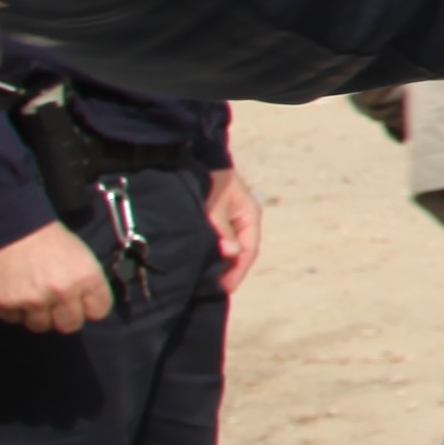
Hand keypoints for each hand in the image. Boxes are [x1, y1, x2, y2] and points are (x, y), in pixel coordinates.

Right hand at [0, 220, 114, 335]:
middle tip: (54, 303)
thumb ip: (88, 282)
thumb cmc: (48, 238)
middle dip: (63, 316)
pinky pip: (13, 319)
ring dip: (36, 314)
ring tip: (31, 295)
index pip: (99, 312)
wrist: (9, 225)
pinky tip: (13, 291)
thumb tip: (89, 305)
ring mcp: (32, 301)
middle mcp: (61, 293)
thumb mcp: (81, 255)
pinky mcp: (5, 303)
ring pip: (40, 326)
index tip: (82, 302)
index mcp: (86, 278)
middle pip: (69, 325)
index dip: (90, 307)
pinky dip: (13, 309)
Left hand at [205, 167, 263, 292]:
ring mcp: (230, 219)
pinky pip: (218, 240)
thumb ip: (221, 230)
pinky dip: (211, 252)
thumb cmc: (207, 180)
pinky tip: (200, 261)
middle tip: (211, 288)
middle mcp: (243, 219)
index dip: (237, 272)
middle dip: (228, 270)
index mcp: (250, 215)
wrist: (194, 156)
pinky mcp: (216, 218)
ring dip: (218, 262)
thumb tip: (231, 253)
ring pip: (228, 247)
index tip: (222, 288)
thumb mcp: (214, 206)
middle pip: (239, 252)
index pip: (248, 250)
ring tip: (204, 278)